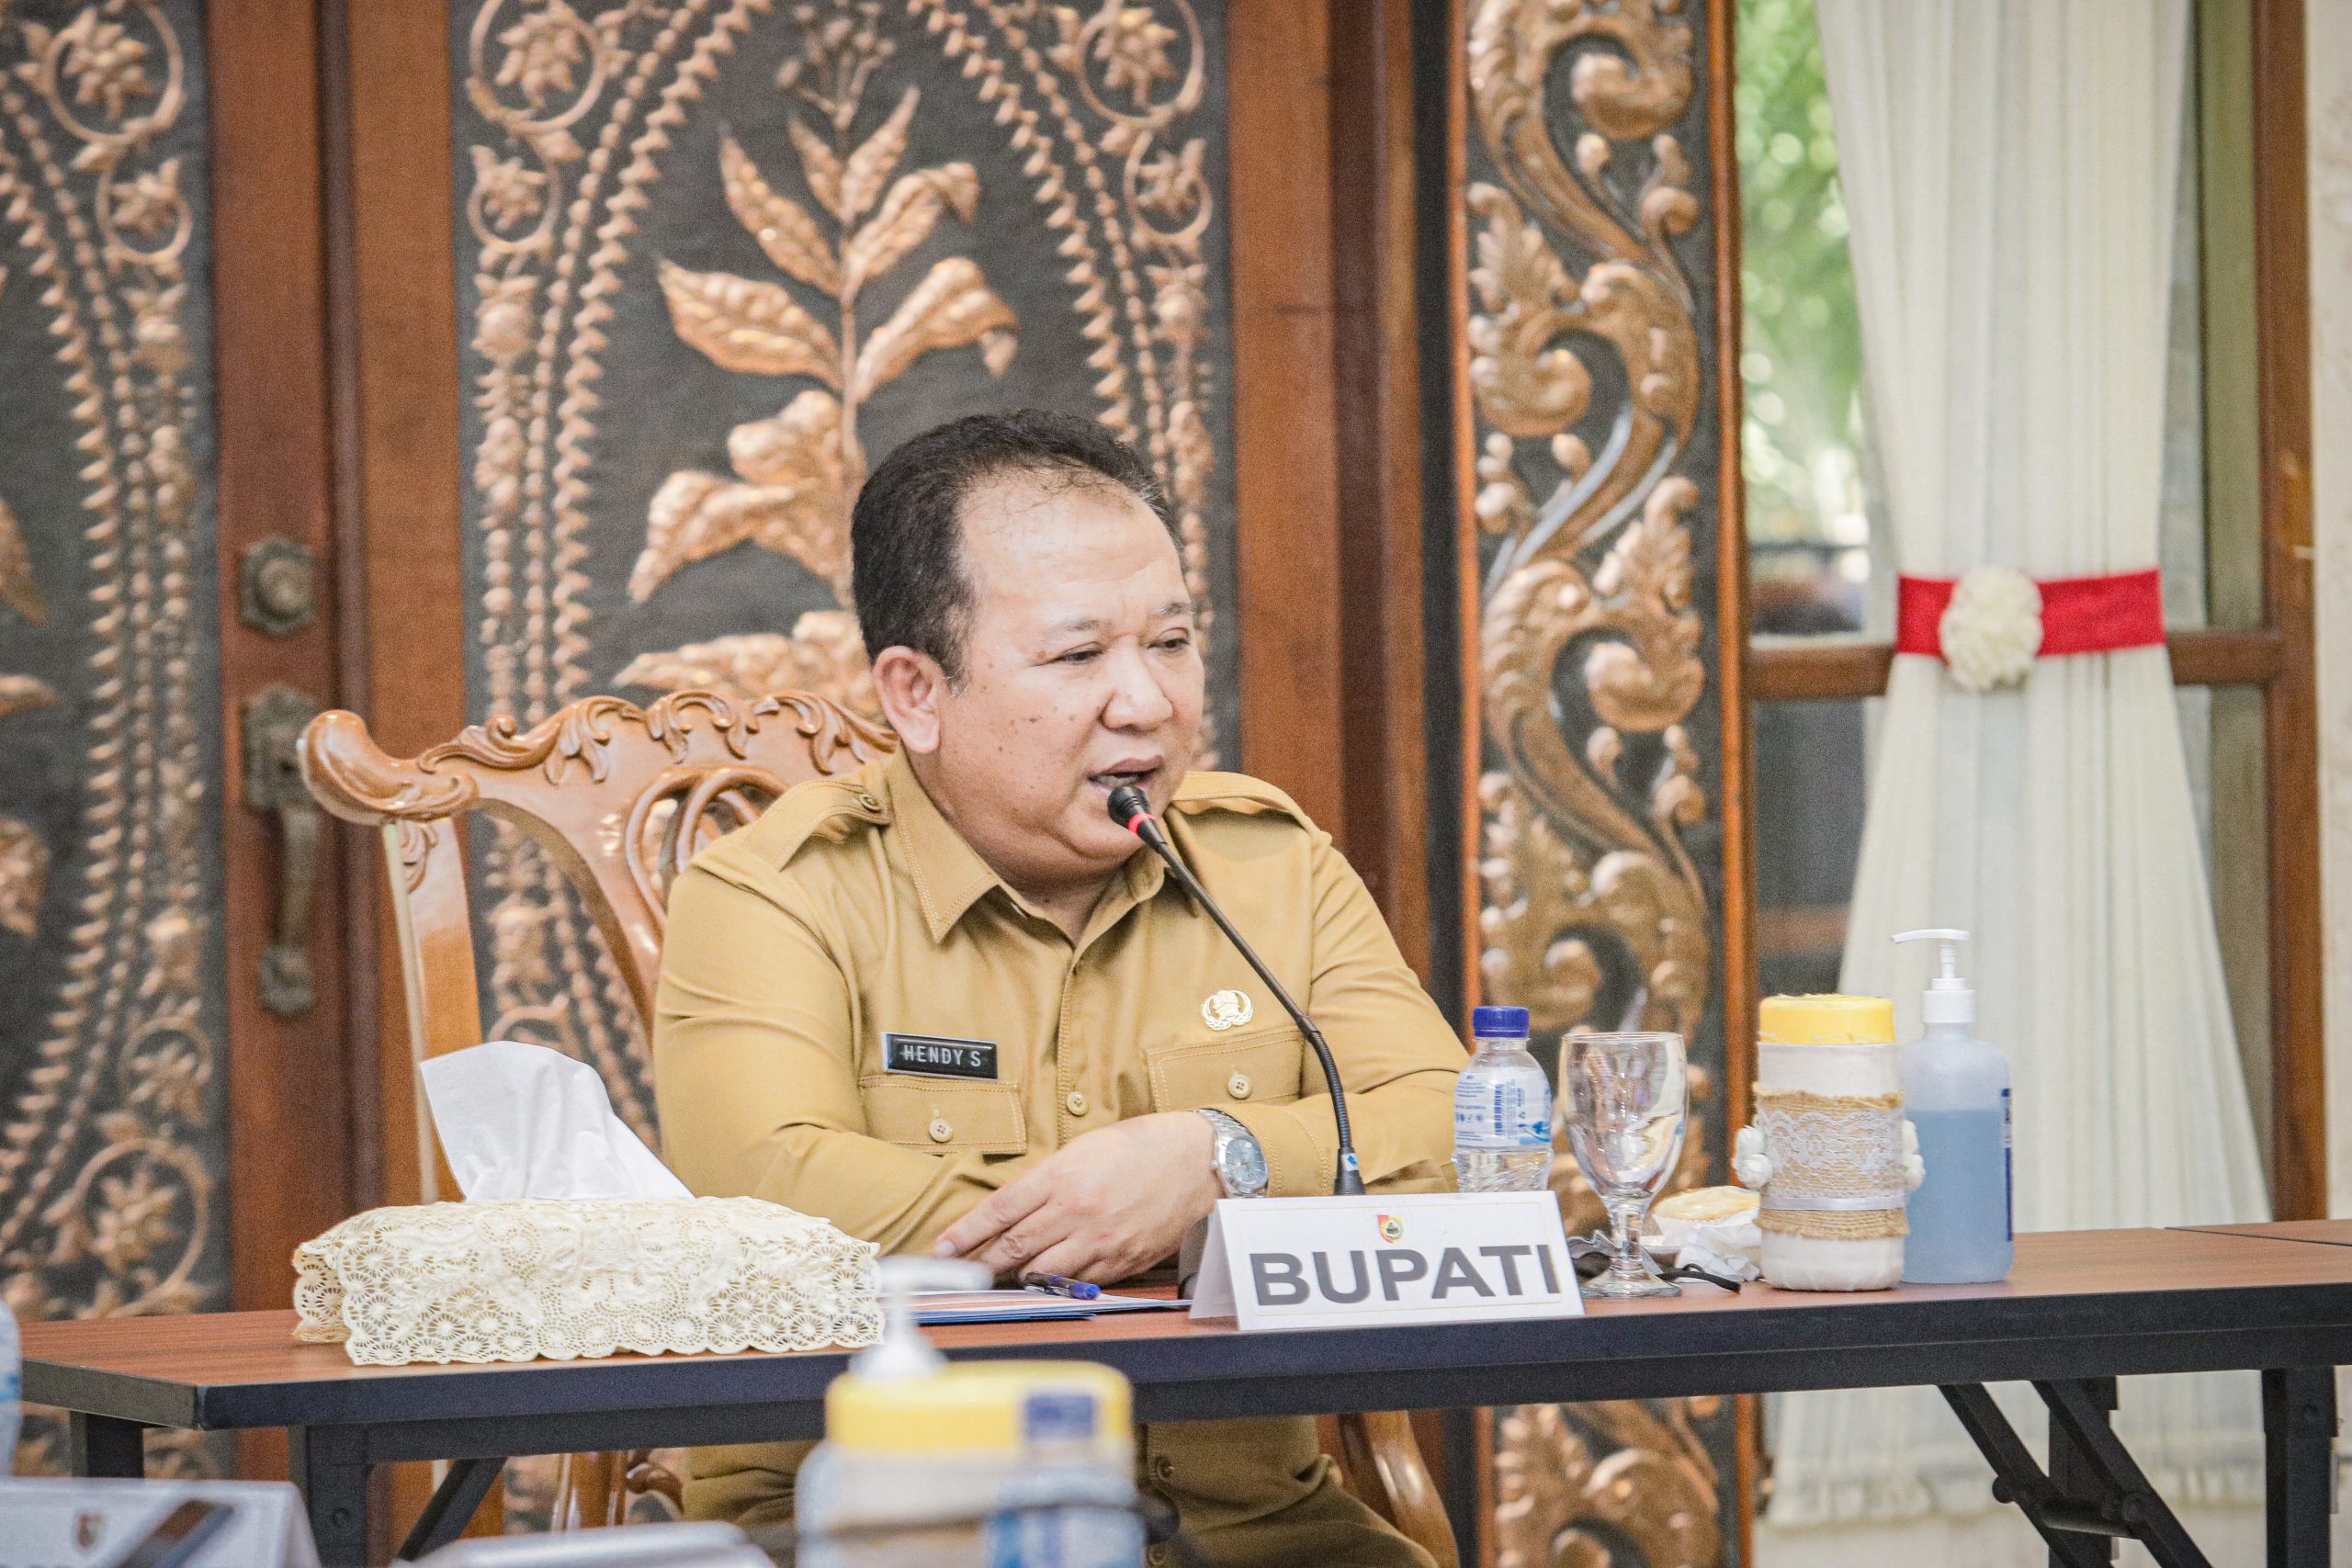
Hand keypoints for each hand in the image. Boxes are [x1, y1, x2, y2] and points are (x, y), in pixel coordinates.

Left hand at [933, 1112, 1219, 1282]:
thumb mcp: (1084, 1148)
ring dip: (1014, 1278)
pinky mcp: (1120, 1261)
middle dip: (979, 1263)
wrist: (1195, 1161)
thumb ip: (1047, 1180)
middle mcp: (1076, 1210)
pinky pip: (1076, 1282)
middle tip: (957, 1274)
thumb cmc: (1139, 1147)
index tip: (943, 1248)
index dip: (966, 1233)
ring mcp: (1099, 1239)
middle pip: (1013, 1246)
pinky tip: (1043, 1283)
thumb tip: (1011, 1211)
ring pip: (1041, 1271)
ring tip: (995, 1280)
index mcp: (1062, 1175)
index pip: (999, 1210)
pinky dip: (1054, 1284)